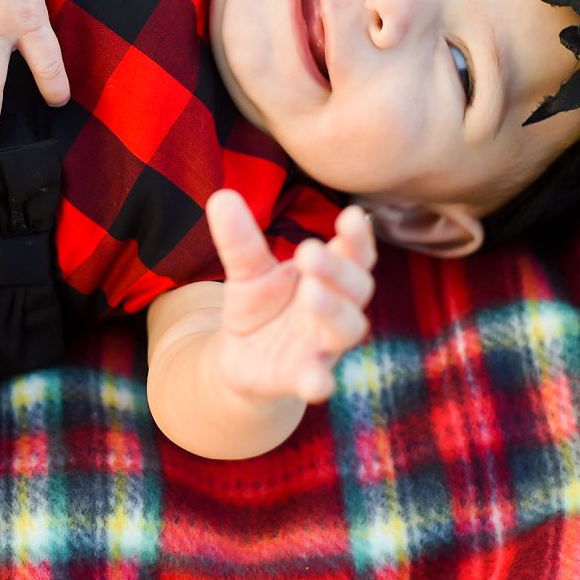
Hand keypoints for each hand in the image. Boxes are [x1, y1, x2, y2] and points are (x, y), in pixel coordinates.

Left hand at [204, 191, 376, 403]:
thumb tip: (221, 196)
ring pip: (346, 329)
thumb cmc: (258, 307)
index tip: (351, 215)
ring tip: (310, 292)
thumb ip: (239, 239)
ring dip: (332, 310)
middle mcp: (335, 310)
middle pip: (355, 287)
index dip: (358, 236)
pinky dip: (319, 381)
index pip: (354, 253)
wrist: (241, 360)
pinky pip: (319, 381)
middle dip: (337, 268)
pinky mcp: (303, 378)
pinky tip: (316, 383)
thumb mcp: (245, 272)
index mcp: (327, 276)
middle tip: (308, 251)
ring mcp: (323, 345)